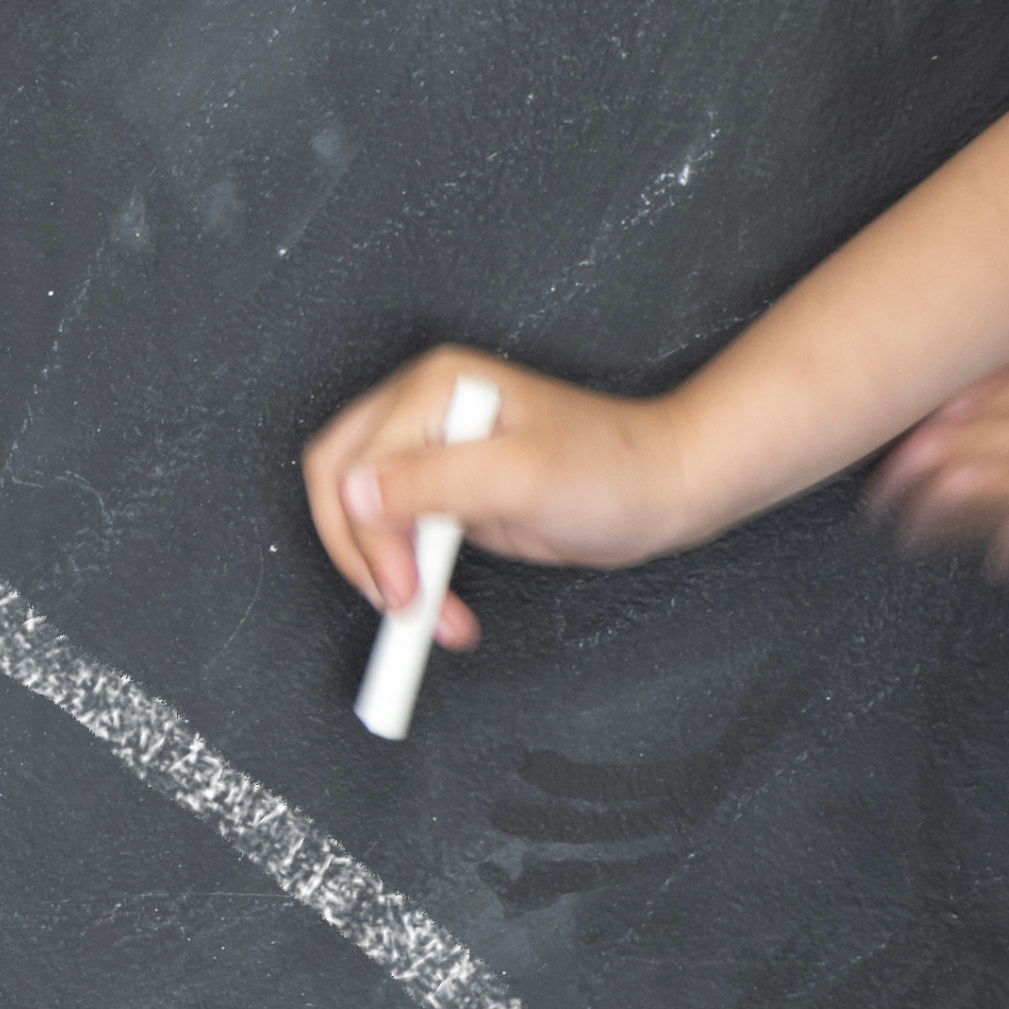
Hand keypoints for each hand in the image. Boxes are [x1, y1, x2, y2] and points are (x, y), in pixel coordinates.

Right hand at [298, 349, 705, 631]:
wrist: (667, 489)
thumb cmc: (615, 469)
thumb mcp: (520, 476)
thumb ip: (433, 481)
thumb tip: (353, 492)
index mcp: (432, 391)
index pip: (352, 465)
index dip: (366, 535)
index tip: (402, 586)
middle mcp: (423, 415)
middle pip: (341, 488)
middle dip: (364, 557)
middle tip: (403, 603)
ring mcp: (434, 455)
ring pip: (365, 521)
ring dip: (391, 577)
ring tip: (433, 617)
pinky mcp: (450, 494)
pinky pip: (400, 539)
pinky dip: (411, 579)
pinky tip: (440, 605)